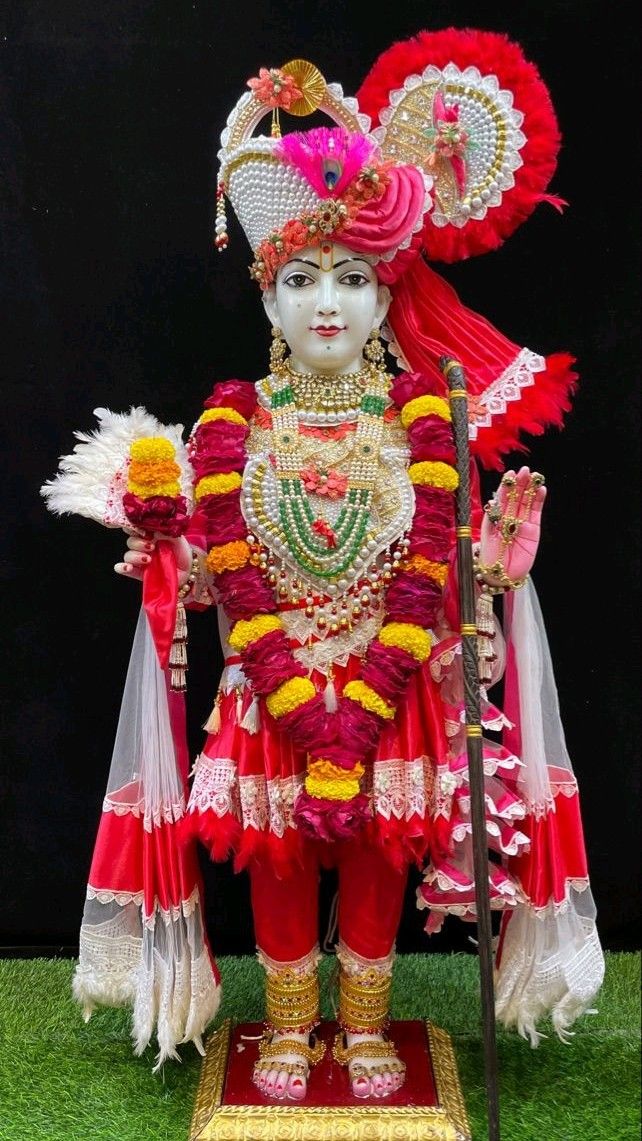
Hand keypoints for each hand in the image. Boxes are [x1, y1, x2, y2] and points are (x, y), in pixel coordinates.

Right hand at [115, 532, 192, 585]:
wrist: (188, 570)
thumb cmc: (182, 551)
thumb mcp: (176, 537)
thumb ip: (165, 531)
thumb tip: (153, 529)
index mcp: (150, 535)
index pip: (135, 528)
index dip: (133, 526)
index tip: (140, 529)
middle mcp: (142, 546)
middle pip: (131, 541)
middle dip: (138, 543)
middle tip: (151, 547)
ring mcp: (140, 560)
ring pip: (128, 555)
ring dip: (135, 556)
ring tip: (149, 559)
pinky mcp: (138, 573)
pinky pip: (123, 569)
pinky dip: (122, 567)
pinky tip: (128, 567)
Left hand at [476, 466, 545, 590]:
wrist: (502, 575)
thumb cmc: (489, 558)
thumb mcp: (486, 537)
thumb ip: (491, 519)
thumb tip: (493, 500)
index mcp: (495, 517)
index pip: (501, 498)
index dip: (506, 486)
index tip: (510, 474)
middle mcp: (508, 518)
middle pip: (515, 497)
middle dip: (520, 483)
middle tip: (525, 470)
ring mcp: (522, 523)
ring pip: (526, 502)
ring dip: (530, 489)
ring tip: (534, 476)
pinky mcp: (533, 530)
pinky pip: (536, 513)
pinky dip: (539, 501)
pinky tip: (541, 490)